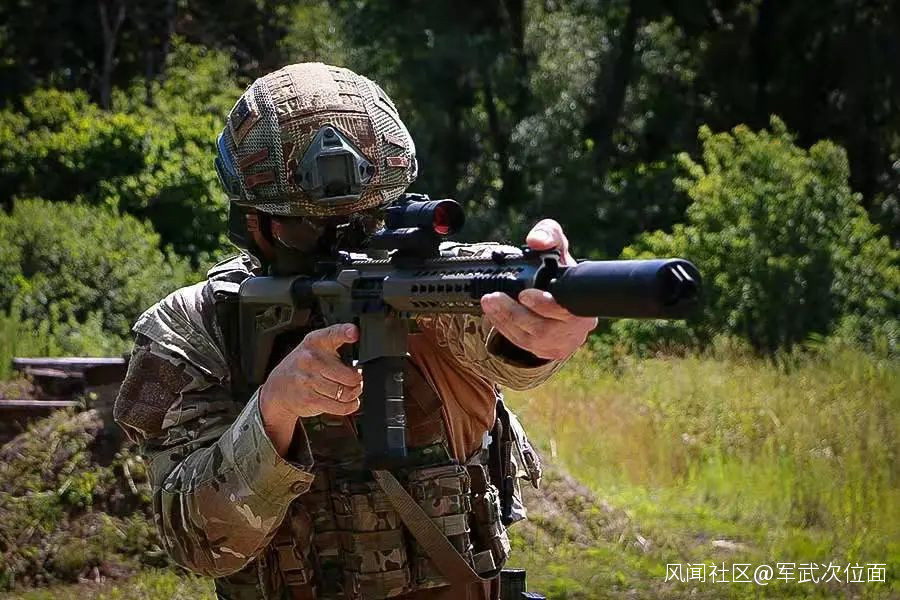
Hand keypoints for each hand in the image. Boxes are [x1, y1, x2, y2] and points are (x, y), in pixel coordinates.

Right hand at [259, 323, 362, 454]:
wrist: (277, 388)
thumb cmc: (302, 367)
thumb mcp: (314, 347)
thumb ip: (336, 345)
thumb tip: (359, 361)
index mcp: (315, 341)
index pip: (333, 333)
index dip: (345, 332)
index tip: (354, 332)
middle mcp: (311, 359)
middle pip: (349, 375)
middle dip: (358, 380)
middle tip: (358, 380)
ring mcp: (308, 380)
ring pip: (345, 392)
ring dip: (354, 394)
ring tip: (353, 391)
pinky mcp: (309, 399)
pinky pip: (339, 406)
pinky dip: (349, 406)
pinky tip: (350, 402)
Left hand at [480, 219, 597, 360]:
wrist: (566, 302)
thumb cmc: (561, 272)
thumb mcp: (558, 248)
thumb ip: (549, 235)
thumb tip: (535, 241)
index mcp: (580, 303)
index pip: (565, 308)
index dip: (545, 304)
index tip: (524, 295)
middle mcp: (574, 326)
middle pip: (542, 327)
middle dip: (513, 313)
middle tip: (493, 298)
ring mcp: (560, 341)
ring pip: (529, 337)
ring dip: (504, 319)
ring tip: (488, 302)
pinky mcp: (547, 350)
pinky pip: (522, 343)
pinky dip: (505, 328)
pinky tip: (493, 314)